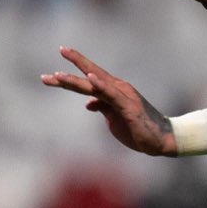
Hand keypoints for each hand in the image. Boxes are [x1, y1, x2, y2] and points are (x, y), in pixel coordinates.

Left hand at [41, 46, 175, 155]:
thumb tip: (88, 103)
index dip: (73, 69)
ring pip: (95, 84)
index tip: (53, 68)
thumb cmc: (138, 128)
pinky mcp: (128, 106)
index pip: (89, 77)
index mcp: (112, 90)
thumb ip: (102, 107)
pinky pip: (112, 94)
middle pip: (88, 78)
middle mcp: (117, 88)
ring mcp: (123, 96)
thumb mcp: (114, 117)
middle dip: (66, 75)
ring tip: (58, 76)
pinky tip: (91, 79)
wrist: (160, 139)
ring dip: (76, 80)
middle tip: (46, 76)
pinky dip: (101, 85)